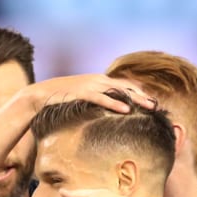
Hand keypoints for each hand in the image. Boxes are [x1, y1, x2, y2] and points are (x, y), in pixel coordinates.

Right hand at [27, 74, 154, 113]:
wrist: (39, 96)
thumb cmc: (62, 101)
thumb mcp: (83, 100)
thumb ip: (97, 103)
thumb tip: (109, 116)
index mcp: (99, 81)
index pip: (125, 85)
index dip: (140, 94)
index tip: (153, 104)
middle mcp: (97, 80)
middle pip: (126, 87)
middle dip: (143, 96)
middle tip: (157, 106)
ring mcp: (90, 85)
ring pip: (118, 90)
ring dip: (135, 99)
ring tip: (149, 107)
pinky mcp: (81, 93)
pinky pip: (101, 98)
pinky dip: (115, 103)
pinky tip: (126, 110)